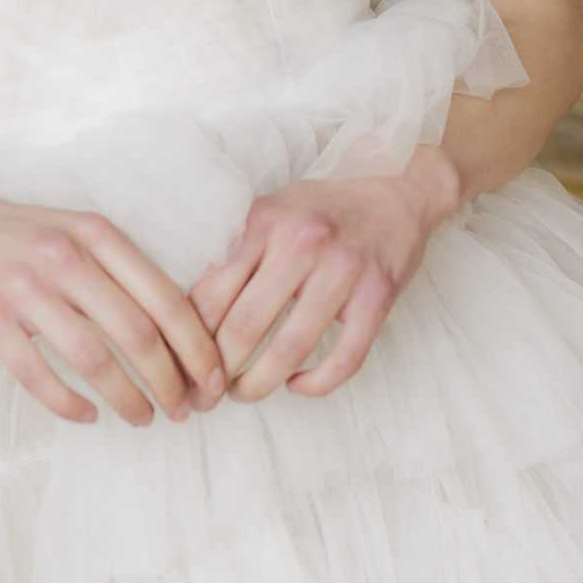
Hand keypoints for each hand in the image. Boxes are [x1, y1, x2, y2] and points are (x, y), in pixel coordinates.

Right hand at [0, 163, 227, 428]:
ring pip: (94, 358)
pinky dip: (68, 403)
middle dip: (171, 382)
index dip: (198, 347)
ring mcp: (26, 287)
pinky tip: (87, 415)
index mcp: (96, 234)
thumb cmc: (12, 233)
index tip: (215, 381)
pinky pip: (37, 373)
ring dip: (127, 399)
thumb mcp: (72, 230)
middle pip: (138, 333)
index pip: (166, 298)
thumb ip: (117, 268)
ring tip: (144, 418)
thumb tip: (176, 326)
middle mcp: (67, 257)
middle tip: (186, 412)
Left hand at [189, 149, 463, 403]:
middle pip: (245, 326)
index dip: (191, 339)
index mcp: (267, 222)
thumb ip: (239, 253)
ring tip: (243, 394)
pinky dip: (317, 384)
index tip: (183, 362)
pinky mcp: (378, 297)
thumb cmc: (324, 207)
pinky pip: (345, 359)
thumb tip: (194, 310)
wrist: (398, 188)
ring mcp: (344, 272)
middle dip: (218, 371)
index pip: (213, 293)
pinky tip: (297, 386)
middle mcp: (303, 244)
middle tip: (206, 394)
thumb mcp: (272, 212)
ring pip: (291, 349)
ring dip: (259, 384)